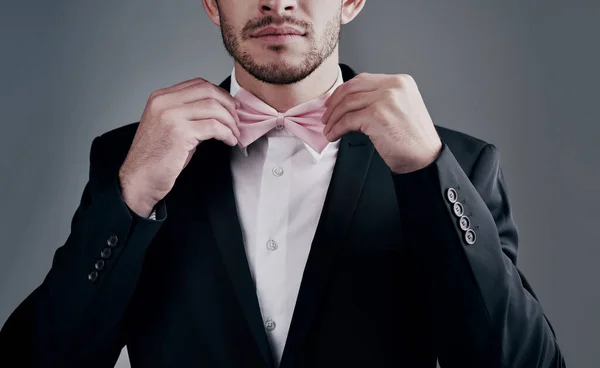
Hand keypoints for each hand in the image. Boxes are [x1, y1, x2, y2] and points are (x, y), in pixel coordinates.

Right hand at [119, 78, 240, 216]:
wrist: (139, 179)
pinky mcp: (180, 132)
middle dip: (228, 106)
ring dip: (230, 122)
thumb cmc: (156, 158)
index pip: (198, 84)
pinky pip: (214, 127)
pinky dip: (227, 134)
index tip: (232, 107)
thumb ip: (189, 114)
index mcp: (161, 98)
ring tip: (234, 134)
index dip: (220, 94)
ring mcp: (171, 116)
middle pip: (208, 92)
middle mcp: (164, 102)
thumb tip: (218, 112)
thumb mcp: (170, 127)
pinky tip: (229, 141)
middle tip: (237, 121)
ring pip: (214, 108)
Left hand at [322, 73, 441, 173]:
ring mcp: (385, 100)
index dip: (343, 91)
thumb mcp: (402, 107)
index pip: (363, 80)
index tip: (333, 102)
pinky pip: (348, 120)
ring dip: (333, 118)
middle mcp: (393, 86)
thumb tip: (350, 101)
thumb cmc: (413, 139)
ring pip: (347, 104)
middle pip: (352, 88)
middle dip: (334, 103)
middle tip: (326, 116)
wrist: (424, 158)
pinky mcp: (376, 116)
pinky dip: (337, 129)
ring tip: (329, 129)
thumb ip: (381, 98)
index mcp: (400, 82)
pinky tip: (333, 135)